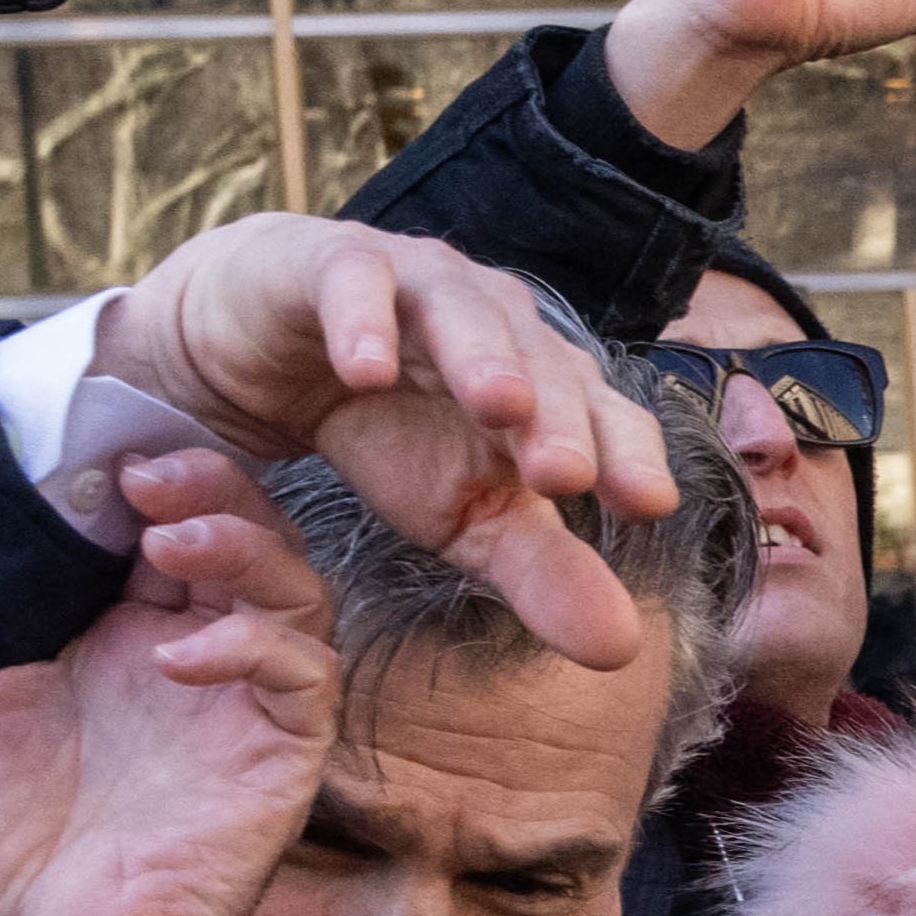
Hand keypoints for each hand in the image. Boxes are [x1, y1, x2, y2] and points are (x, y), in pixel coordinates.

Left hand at [0, 465, 335, 915]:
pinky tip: (175, 657)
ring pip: (291, 590)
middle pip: (241, 538)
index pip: (156, 527)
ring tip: (171, 542)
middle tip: (146, 479)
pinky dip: (254, 646)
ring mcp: (235, 713)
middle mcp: (184, 666)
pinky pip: (302, 677)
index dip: (145, 476)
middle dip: (207, 490)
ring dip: (244, 549)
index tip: (98, 451)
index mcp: (107, 643)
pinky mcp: (274, 764)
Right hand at [93, 216, 673, 677]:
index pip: (606, 416)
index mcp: (549, 384)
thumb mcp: (463, 521)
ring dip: (484, 357)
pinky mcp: (333, 263)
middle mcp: (500, 324)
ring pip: (464, 311)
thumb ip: (541, 575)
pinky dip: (362, 323)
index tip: (651, 508)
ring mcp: (420, 283)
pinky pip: (354, 284)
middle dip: (559, 418)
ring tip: (500, 405)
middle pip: (544, 365)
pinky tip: (363, 371)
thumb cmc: (389, 432)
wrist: (264, 356)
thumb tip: (621, 652)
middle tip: (566, 476)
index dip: (630, 455)